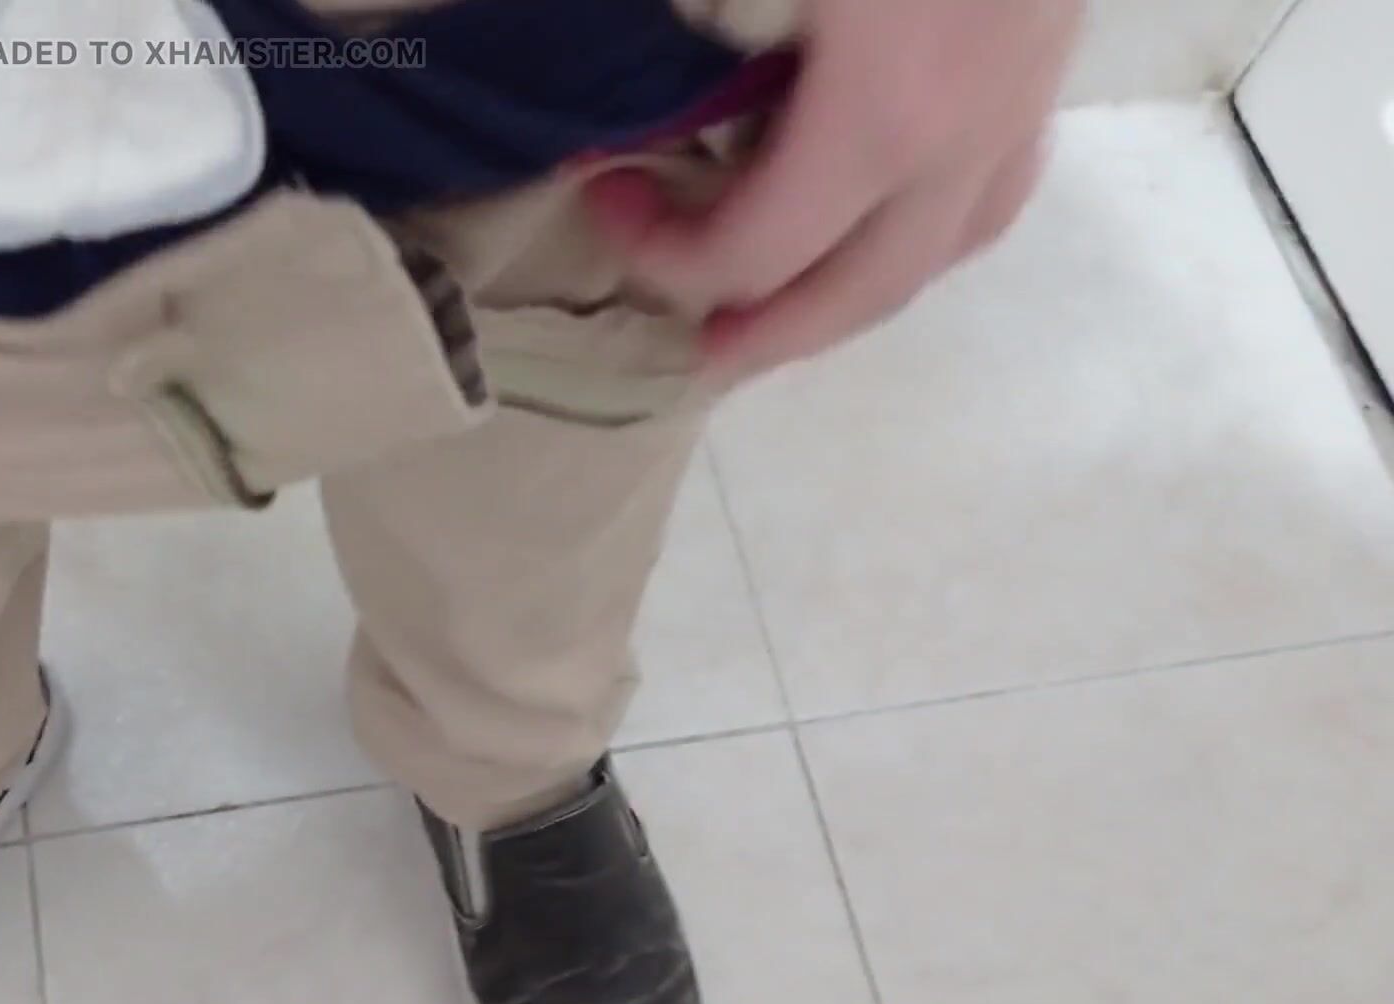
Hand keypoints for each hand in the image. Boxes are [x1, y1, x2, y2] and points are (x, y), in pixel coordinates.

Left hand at [588, 0, 1084, 374]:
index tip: (603, 186)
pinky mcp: (1046, 59)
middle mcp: (964, 134)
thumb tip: (580, 50)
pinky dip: (928, 229)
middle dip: (765, 333)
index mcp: (882, 112)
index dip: (660, 248)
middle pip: (859, 293)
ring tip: (784, 307)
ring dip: (853, 296)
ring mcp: (1020, 99)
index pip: (754, 250)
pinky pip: (995, 189)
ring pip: (942, 253)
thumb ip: (676, 15)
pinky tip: (886, 214)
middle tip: (694, 348)